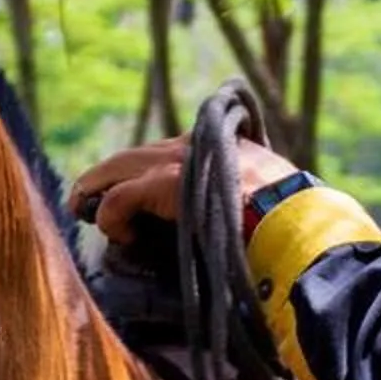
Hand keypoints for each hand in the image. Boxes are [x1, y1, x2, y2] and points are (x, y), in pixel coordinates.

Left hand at [70, 137, 299, 246]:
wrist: (296, 226)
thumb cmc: (287, 223)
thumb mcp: (261, 200)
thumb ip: (233, 200)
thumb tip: (226, 225)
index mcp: (217, 145)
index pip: (165, 153)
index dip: (141, 174)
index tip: (128, 196)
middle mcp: (195, 145)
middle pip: (135, 156)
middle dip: (106, 176)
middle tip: (86, 200)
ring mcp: (180, 160)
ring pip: (120, 168)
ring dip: (97, 191)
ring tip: (84, 211)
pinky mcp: (167, 182)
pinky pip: (122, 197)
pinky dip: (112, 217)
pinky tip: (119, 234)